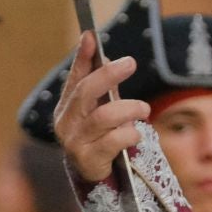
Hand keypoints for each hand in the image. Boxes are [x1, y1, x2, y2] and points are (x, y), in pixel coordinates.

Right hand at [51, 32, 149, 183]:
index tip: (91, 35)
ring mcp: (74, 141)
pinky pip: (113, 140)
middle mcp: (66, 121)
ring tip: (144, 109)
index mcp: (67, 106)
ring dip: (129, 109)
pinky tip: (135, 135)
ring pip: (103, 116)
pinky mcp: (88, 159)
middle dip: (109, 74)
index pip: (75, 77)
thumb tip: (106, 54)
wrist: (91, 175)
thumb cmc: (99, 136)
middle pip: (86, 92)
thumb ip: (101, 86)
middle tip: (130, 63)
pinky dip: (129, 134)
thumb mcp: (99, 109)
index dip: (82, 57)